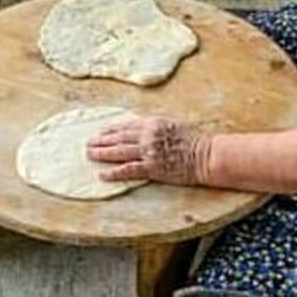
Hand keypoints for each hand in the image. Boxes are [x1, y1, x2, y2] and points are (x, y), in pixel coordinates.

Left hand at [87, 116, 213, 186]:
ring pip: (119, 152)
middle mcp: (148, 135)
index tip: (100, 132)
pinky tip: (103, 174)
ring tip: (90, 154)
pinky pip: (129, 170)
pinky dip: (114, 172)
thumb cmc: (195, 141)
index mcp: (153, 123)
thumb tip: (141, 131)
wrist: (208, 155)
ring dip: (102, 153)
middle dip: (101, 140)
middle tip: (88, 143)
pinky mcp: (153, 168)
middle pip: (118, 137)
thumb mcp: (173, 126)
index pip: (125, 125)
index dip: (110, 129)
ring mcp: (149, 152)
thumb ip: (155, 128)